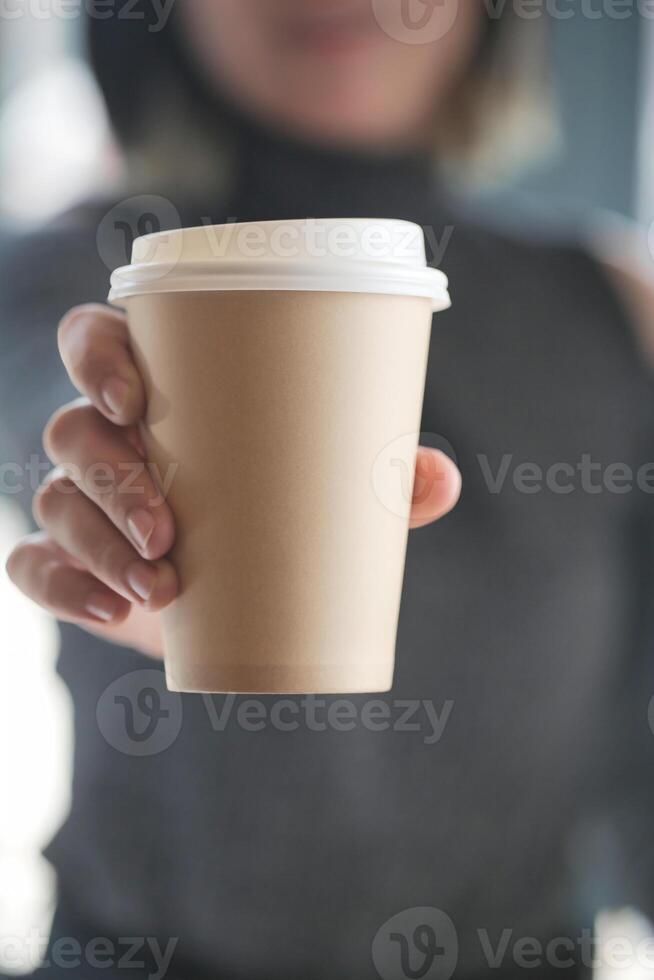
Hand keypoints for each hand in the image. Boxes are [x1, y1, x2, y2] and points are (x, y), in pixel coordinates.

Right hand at [6, 304, 460, 659]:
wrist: (239, 590)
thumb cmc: (280, 509)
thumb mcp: (327, 490)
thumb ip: (378, 479)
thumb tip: (441, 477)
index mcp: (155, 391)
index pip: (93, 342)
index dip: (95, 357)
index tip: (136, 399)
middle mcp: (107, 439)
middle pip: (74, 430)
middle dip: (113, 479)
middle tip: (169, 530)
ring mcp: (81, 502)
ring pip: (55, 500)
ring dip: (98, 543)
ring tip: (160, 587)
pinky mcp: (72, 565)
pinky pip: (32, 567)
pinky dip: (62, 587)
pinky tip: (110, 611)